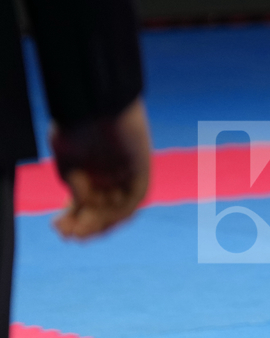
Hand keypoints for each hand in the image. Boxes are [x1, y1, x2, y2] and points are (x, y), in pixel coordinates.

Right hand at [50, 97, 152, 239]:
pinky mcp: (142, 168)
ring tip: (77, 231)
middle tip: (66, 234)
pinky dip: (117, 212)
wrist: (93, 103)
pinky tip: (95, 219)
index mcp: (94, 172)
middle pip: (105, 210)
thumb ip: (77, 188)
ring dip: (99, 224)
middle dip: (86, 225)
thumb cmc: (76, 127)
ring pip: (119, 209)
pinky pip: (134, 198)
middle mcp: (113, 175)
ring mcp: (128, 172)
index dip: (75, 219)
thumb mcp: (69, 164)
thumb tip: (82, 207)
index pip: (89, 204)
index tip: (58, 226)